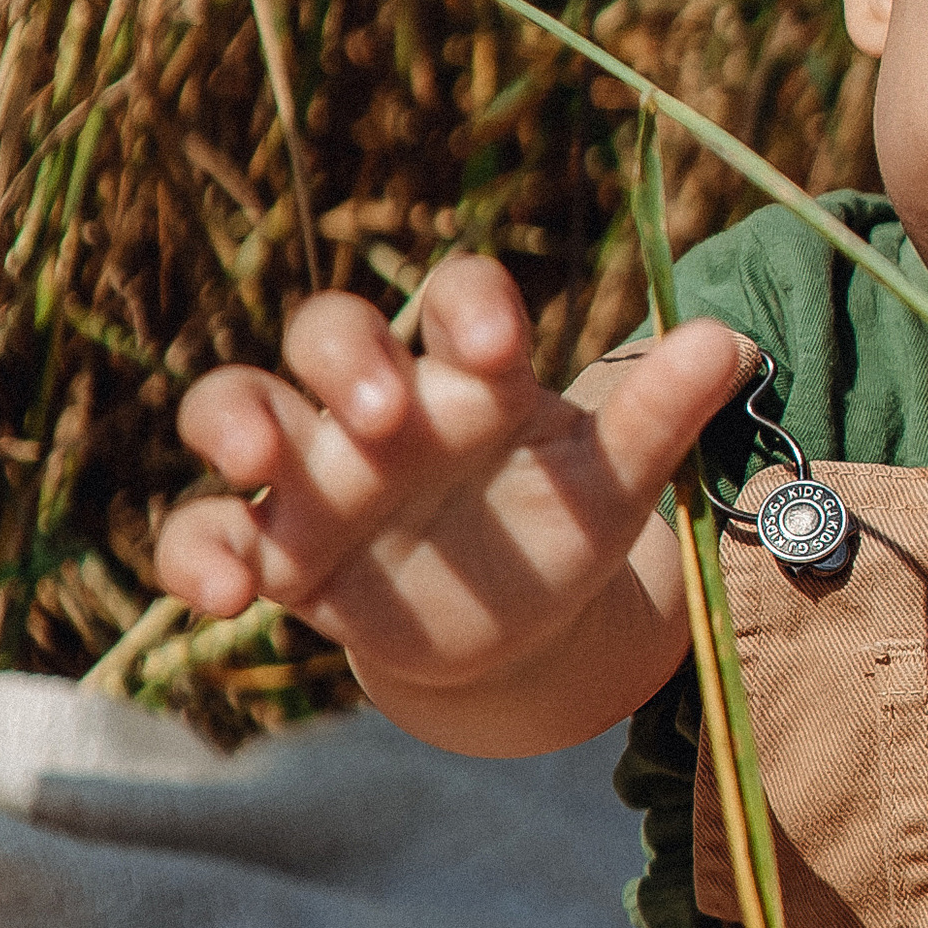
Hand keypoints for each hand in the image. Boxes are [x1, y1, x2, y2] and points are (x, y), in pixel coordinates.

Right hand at [158, 257, 743, 699]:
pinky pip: (197, 531)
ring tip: (259, 465)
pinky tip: (228, 595)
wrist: (509, 629)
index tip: (502, 348)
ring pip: (234, 404)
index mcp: (465, 370)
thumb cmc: (554, 527)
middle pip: (326, 331)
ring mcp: (310, 473)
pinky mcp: (273, 547)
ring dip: (234, 420)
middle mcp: (375, 404)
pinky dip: (195, 552)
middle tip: (385, 415)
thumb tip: (732, 343)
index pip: (452, 298)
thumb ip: (658, 417)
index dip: (469, 305)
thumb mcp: (610, 483)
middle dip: (343, 356)